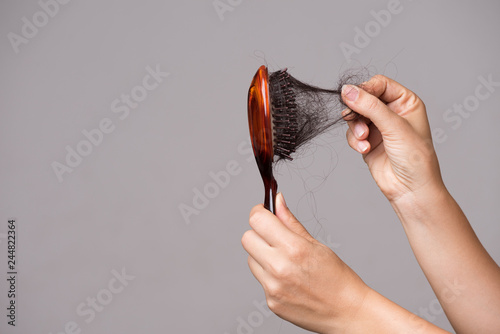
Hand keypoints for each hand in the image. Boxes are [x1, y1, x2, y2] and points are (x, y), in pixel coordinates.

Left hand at [241, 193, 368, 332]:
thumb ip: (291, 222)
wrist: (347, 312)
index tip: (263, 213)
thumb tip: (278, 201)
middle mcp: (279, 267)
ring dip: (261, 255)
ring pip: (250, 259)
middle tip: (274, 237)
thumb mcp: (316, 244)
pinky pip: (260, 279)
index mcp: (293, 248)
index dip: (259, 213)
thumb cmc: (337, 277)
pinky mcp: (271, 301)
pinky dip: (269, 275)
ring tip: (285, 261)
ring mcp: (273, 286)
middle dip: (258, 233)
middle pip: (247, 238)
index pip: (257, 221)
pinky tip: (288, 279)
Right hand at [341, 75, 444, 202]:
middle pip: (364, 99)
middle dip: (357, 111)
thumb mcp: (394, 127)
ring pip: (355, 116)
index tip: (354, 97)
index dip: (365, 89)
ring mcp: (379, 127)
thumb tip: (347, 90)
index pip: (379, 85)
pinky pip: (352, 133)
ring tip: (363, 139)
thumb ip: (369, 106)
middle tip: (352, 118)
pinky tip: (364, 149)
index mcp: (406, 102)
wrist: (410, 189)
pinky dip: (355, 141)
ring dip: (356, 128)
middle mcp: (392, 112)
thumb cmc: (415, 158)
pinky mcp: (368, 141)